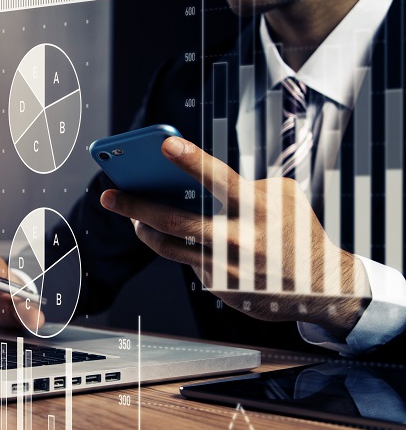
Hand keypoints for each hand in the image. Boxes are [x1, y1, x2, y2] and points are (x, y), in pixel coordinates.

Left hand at [99, 135, 369, 337]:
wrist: (320, 287)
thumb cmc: (298, 233)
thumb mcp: (282, 198)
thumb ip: (243, 185)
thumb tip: (195, 181)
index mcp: (256, 209)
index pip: (217, 178)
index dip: (189, 159)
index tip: (163, 143)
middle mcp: (236, 239)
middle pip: (172, 221)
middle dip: (134, 206)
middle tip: (108, 195)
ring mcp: (223, 266)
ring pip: (168, 246)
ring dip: (145, 229)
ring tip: (133, 217)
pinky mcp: (217, 286)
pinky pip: (188, 262)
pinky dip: (184, 248)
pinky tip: (185, 240)